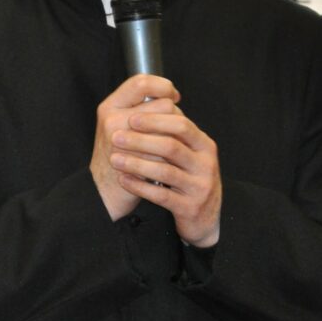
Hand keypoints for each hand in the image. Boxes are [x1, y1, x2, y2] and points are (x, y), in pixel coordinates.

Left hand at [91, 75, 221, 247]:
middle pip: (171, 145)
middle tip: (116, 136)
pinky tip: (123, 180)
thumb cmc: (190, 179)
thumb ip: (175, 133)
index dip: (155, 119)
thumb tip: (149, 103)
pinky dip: (139, 186)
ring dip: (135, 163)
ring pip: (164, 171)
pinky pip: (161, 195)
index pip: (181, 124)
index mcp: (204, 145)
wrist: (205, 217)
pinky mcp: (189, 207)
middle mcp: (206, 164)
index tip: (131, 118)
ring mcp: (199, 187)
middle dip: (141, 140)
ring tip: (115, 158)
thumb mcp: (190, 154)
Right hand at [91, 75, 179, 221]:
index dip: (163, 86)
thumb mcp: (120, 124)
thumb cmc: (119, 156)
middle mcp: (113, 119)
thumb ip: (139, 107)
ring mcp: (123, 140)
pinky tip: (163, 161)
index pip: (141, 82)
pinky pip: (167, 149)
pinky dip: (170, 156)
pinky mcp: (136, 159)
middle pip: (163, 105)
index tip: (173, 96)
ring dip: (175, 136)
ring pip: (170, 127)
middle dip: (175, 116)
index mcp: (110, 106)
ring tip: (166, 146)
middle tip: (172, 129)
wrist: (104, 191)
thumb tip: (171, 96)